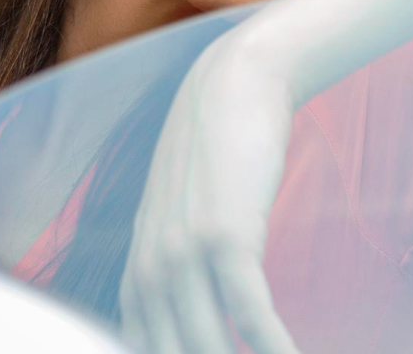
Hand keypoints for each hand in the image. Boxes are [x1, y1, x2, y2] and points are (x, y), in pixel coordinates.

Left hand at [119, 33, 301, 353]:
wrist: (231, 85)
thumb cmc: (215, 157)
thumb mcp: (181, 221)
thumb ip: (179, 274)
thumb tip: (197, 320)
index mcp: (137, 278)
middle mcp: (150, 275)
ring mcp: (184, 257)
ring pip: (212, 351)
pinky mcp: (226, 237)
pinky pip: (252, 317)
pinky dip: (275, 349)